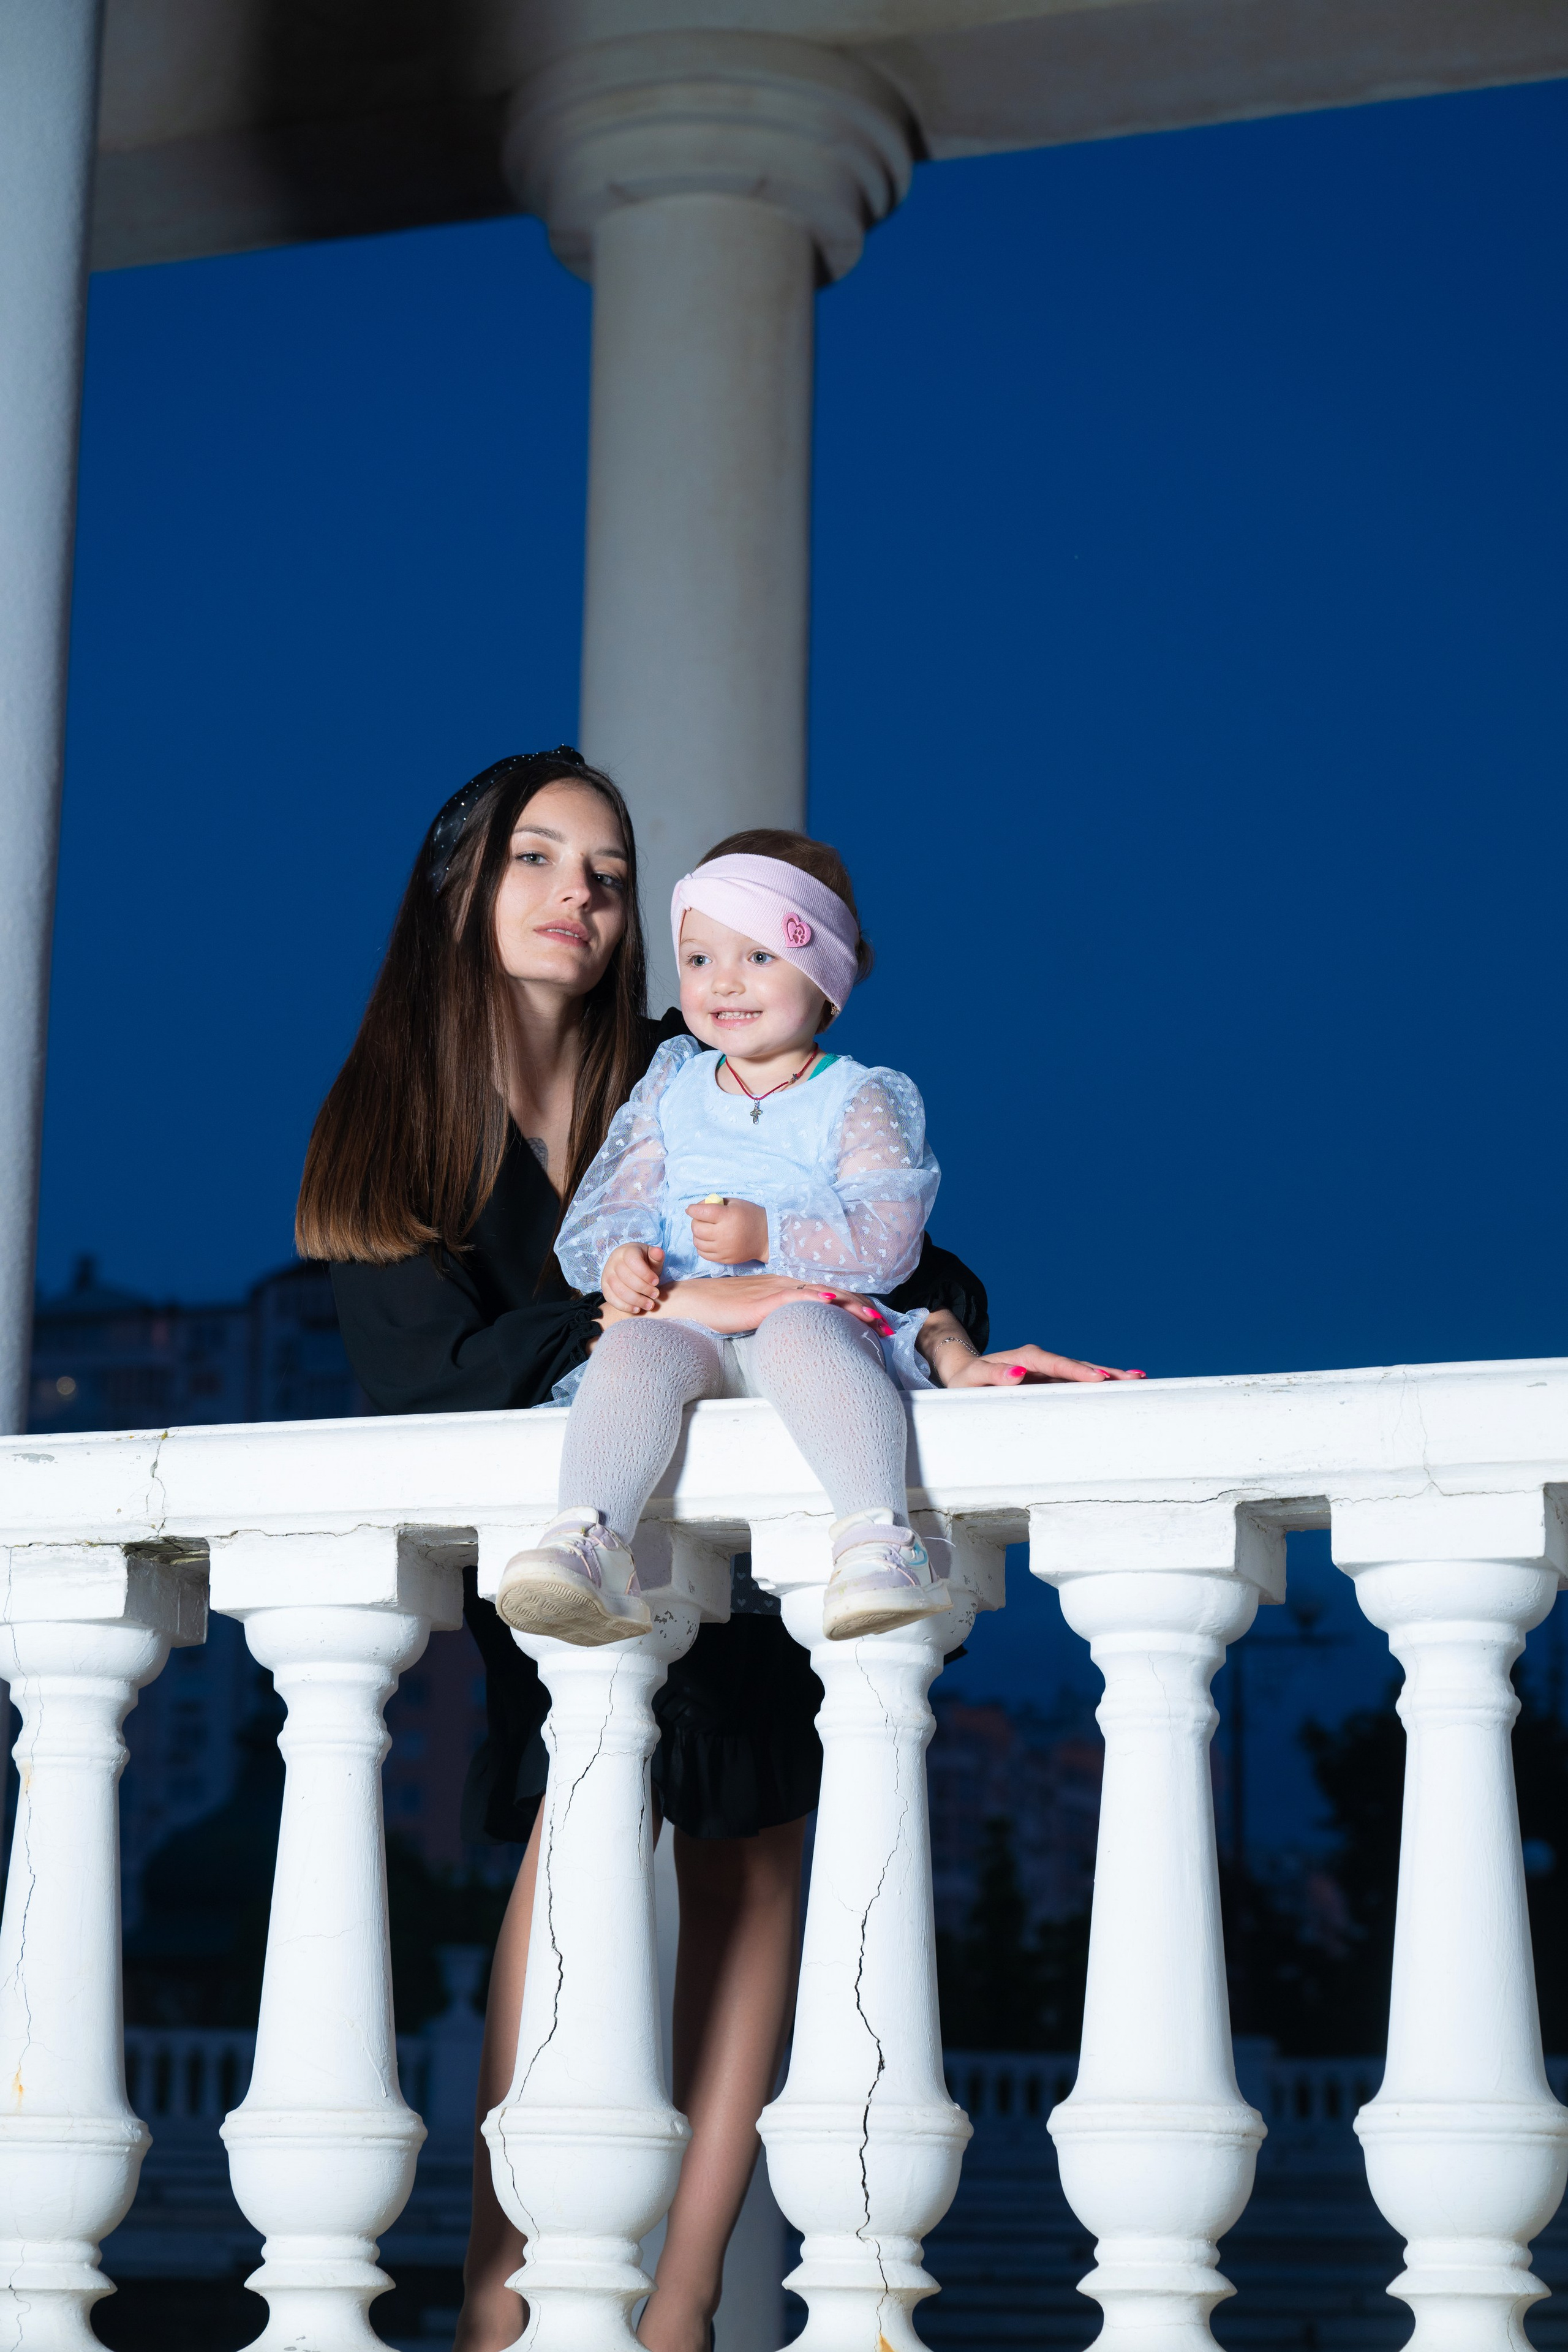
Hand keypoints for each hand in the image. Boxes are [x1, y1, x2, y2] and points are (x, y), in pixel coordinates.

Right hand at [602, 1242, 665, 1314]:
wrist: (627, 1265)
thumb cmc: (643, 1262)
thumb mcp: (651, 1257)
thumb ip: (656, 1256)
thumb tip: (658, 1252)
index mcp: (626, 1251)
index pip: (634, 1262)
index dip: (646, 1274)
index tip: (657, 1282)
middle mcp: (614, 1262)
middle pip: (627, 1278)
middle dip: (644, 1289)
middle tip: (656, 1295)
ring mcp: (607, 1275)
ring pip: (619, 1290)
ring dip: (636, 1300)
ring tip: (649, 1305)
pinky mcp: (604, 1288)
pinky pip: (611, 1299)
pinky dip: (625, 1307)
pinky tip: (637, 1309)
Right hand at [653, 1273, 892, 1337]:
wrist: (688, 1301)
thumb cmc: (717, 1308)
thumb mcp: (753, 1312)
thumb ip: (776, 1316)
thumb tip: (796, 1332)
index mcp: (783, 1286)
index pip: (826, 1293)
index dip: (853, 1304)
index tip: (876, 1321)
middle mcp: (782, 1284)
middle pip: (831, 1292)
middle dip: (861, 1308)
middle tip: (887, 1326)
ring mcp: (771, 1290)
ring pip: (819, 1294)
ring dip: (849, 1305)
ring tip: (874, 1319)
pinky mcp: (759, 1302)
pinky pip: (792, 1298)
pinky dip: (814, 1299)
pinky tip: (831, 1303)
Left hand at [685, 1195, 768, 1265]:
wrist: (766, 1237)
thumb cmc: (750, 1216)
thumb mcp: (735, 1203)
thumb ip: (715, 1203)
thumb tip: (697, 1208)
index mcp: (728, 1217)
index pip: (701, 1212)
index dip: (693, 1209)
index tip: (691, 1209)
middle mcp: (724, 1234)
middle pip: (696, 1228)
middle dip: (695, 1221)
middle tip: (701, 1218)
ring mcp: (723, 1249)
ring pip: (697, 1242)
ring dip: (697, 1234)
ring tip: (705, 1229)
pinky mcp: (724, 1259)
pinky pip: (703, 1253)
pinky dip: (701, 1245)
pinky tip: (708, 1240)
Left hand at [918, 1312, 1145, 1388]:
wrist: (965, 1373)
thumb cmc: (967, 1379)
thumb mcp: (972, 1379)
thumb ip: (993, 1375)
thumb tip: (1018, 1372)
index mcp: (1025, 1358)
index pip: (1056, 1364)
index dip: (1077, 1371)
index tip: (1098, 1379)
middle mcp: (1042, 1360)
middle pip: (1077, 1365)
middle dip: (1105, 1372)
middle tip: (1133, 1378)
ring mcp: (1049, 1370)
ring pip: (1083, 1372)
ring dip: (1109, 1376)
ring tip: (1137, 1380)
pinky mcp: (1052, 1380)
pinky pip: (1078, 1382)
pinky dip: (1099, 1383)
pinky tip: (1120, 1385)